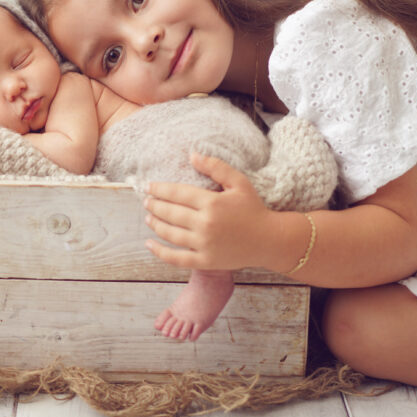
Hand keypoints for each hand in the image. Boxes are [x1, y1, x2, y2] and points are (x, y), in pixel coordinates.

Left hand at [144, 153, 276, 270]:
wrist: (269, 240)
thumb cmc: (254, 209)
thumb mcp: (239, 182)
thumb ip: (216, 167)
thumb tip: (192, 155)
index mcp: (212, 202)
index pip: (177, 193)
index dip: (160, 189)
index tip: (149, 187)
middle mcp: (205, 224)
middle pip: (171, 213)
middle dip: (155, 206)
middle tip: (146, 201)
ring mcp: (204, 244)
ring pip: (170, 234)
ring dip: (155, 225)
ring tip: (148, 218)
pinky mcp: (205, 261)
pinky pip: (177, 258)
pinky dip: (160, 252)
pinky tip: (149, 244)